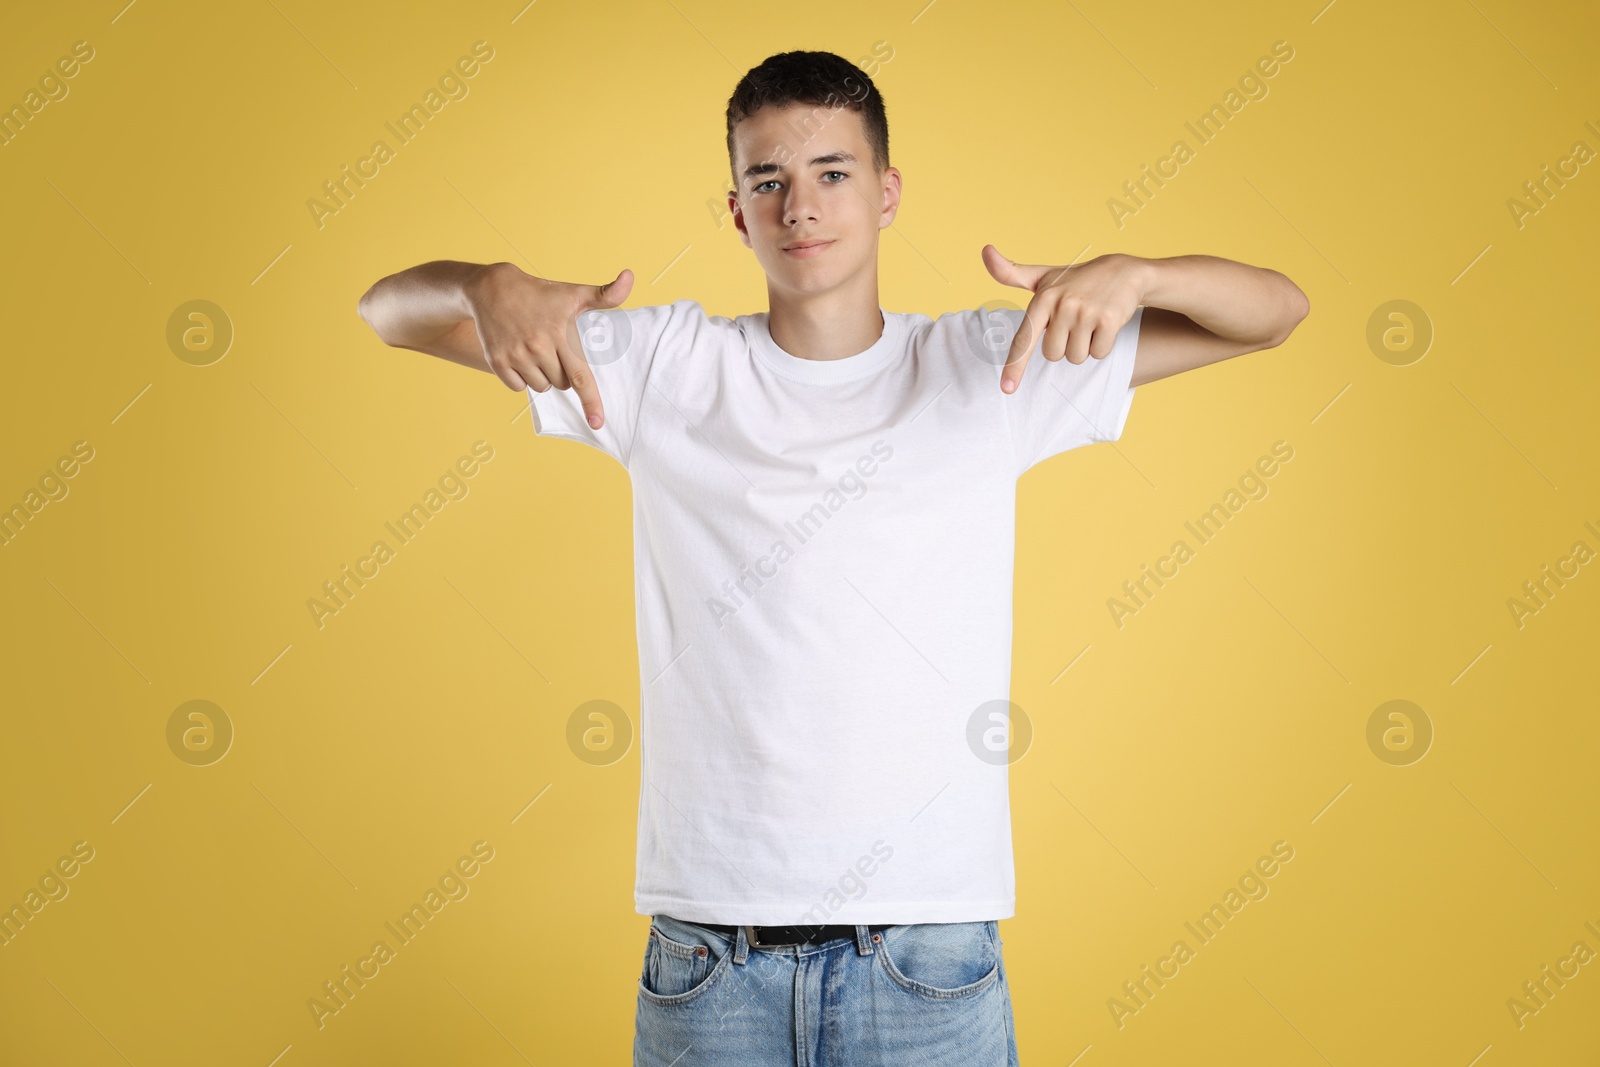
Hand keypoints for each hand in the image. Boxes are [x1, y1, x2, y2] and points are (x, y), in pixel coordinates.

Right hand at [463, 262, 633, 427]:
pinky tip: (519, 355)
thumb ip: (606, 294)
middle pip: (561, 384)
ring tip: (535, 350)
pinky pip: (518, 387)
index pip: (581, 376)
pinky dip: (521, 378)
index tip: (598, 423)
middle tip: (553, 348)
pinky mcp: (497, 361)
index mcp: (560, 334)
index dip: (591, 401)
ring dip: (542, 376)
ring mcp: (516, 355)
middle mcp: (538, 346)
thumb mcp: (574, 293)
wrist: (493, 288)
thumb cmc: (541, 294)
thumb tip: (630, 275)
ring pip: (541, 387)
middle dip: (562, 373)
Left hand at [981, 245, 1144, 393]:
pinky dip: (1102, 346)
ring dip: (1083, 347)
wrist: (1123, 271)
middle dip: (1064, 345)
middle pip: (1053, 355)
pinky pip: (1098, 354)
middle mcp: (1063, 305)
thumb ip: (1011, 273)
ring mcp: (1086, 313)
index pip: (1024, 339)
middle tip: (1074, 323)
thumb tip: (985, 250)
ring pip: (1075, 357)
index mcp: (1043, 298)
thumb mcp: (1043, 276)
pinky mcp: (1109, 320)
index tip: (1006, 389)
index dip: (1014, 366)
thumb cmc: (1075, 280)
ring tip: (1089, 322)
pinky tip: (1105, 325)